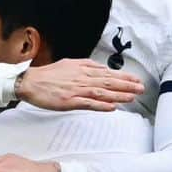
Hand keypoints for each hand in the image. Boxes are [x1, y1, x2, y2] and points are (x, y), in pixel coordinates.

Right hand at [16, 59, 142, 112]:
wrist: (30, 82)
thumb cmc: (49, 75)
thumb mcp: (70, 64)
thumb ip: (87, 66)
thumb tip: (102, 69)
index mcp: (83, 70)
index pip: (108, 73)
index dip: (124, 77)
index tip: (136, 80)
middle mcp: (82, 79)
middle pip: (108, 82)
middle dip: (126, 85)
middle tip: (141, 88)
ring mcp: (76, 90)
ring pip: (101, 92)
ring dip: (118, 95)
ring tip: (132, 97)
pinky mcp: (69, 101)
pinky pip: (88, 104)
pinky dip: (101, 105)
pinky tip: (112, 107)